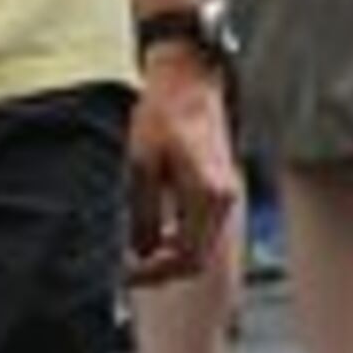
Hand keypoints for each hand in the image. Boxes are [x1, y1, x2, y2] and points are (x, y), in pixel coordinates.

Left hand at [123, 50, 239, 285]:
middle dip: (163, 268)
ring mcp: (227, 191)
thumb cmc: (163, 116)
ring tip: (137, 248)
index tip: (125, 272)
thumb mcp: (141, 166)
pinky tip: (157, 228)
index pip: (187, 256)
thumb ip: (142, 215)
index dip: (154, 272)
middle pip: (198, 257)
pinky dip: (181, 236)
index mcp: (207, 195)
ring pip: (202, 244)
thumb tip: (139, 251)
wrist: (187, 80)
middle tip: (129, 267)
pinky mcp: (222, 185)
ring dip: (171, 253)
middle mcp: (224, 198)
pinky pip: (204, 226)